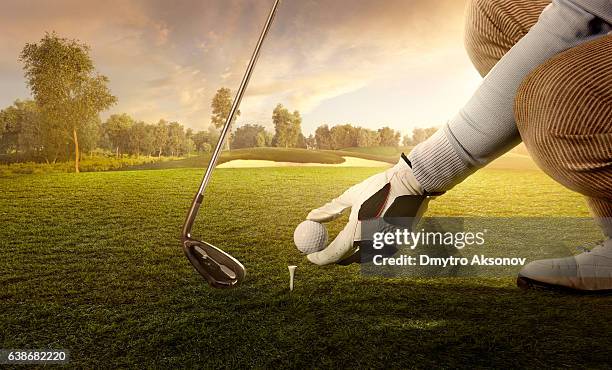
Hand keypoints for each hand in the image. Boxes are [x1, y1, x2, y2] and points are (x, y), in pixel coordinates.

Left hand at [306, 155, 435, 264]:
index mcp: (358, 231)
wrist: (414, 183)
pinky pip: (378, 251)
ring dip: (352, 251)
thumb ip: (331, 209)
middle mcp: (372, 243)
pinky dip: (369, 246)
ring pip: (363, 256)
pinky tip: (367, 234)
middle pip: (347, 259)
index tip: (310, 255)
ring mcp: (387, 245)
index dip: (319, 258)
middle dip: (334, 256)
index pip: (333, 254)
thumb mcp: (353, 195)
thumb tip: (310, 217)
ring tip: (346, 238)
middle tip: (326, 248)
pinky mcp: (398, 243)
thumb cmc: (381, 186)